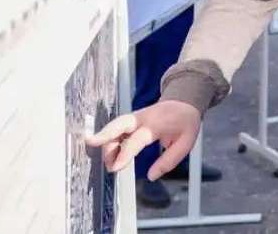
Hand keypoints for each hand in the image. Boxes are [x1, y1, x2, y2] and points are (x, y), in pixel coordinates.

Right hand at [86, 100, 201, 180]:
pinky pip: (117, 127)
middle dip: (104, 135)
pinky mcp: (132, 119)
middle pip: (119, 124)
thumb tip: (152, 176)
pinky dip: (109, 139)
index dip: (124, 153)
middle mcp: (143, 118)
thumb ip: (169, 161)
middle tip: (92, 146)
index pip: (136, 139)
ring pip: (115, 126)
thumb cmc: (186, 123)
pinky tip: (110, 154)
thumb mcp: (186, 143)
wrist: (185, 102)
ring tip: (109, 163)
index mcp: (157, 124)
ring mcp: (136, 116)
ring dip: (106, 142)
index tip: (115, 167)